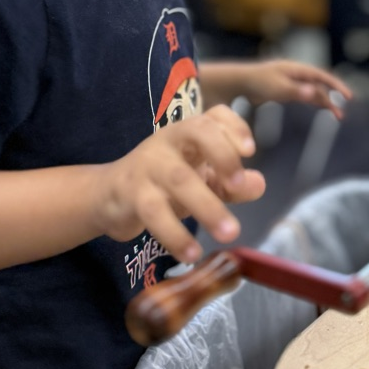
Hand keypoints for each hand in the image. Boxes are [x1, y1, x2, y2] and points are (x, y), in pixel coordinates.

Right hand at [97, 106, 264, 263]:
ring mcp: (148, 165)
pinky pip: (155, 213)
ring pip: (179, 178)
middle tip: (238, 185)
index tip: (250, 151)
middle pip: (197, 132)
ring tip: (230, 233)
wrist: (108, 195)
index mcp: (189, 133)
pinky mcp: (132, 194)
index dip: (235, 126)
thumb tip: (259, 184)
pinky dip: (175, 235)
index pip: (214, 115)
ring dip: (207, 206)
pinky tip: (192, 253)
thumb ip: (230, 183)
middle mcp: (169, 141)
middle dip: (223, 155)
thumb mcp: (201, 180)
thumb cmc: (164, 183)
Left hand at [240, 59, 351, 118]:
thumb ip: (297, 91)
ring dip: (326, 102)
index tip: (349, 97)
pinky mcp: (286, 88)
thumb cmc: (258, 82)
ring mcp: (292, 81)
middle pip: (321, 85)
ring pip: (314, 91)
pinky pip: (306, 95)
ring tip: (338, 116)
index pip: (323, 76)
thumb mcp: (279, 88)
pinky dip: (315, 101)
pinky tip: (322, 108)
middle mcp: (297, 74)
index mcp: (297, 69)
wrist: (240, 81)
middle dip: (334, 98)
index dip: (337, 85)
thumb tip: (316, 93)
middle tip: (343, 114)